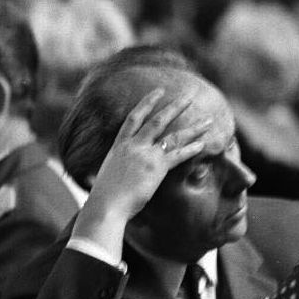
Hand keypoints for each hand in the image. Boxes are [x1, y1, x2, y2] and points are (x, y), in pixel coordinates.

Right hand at [72, 87, 211, 257]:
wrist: (106, 206)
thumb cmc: (102, 198)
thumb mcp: (100, 179)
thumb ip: (100, 175)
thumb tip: (90, 181)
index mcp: (118, 147)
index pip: (133, 118)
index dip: (146, 103)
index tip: (158, 93)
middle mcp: (132, 146)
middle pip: (157, 120)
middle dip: (174, 107)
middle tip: (188, 97)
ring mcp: (145, 155)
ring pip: (173, 136)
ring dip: (192, 128)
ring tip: (207, 120)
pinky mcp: (156, 167)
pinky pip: (178, 156)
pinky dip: (191, 149)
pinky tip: (203, 144)